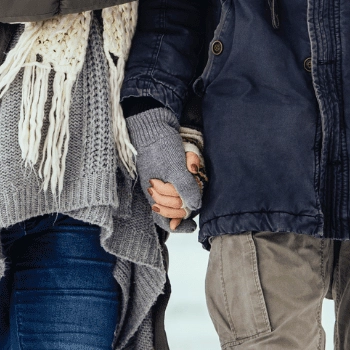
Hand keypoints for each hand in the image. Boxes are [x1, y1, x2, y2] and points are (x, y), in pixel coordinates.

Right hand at [126, 107, 202, 232]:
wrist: (153, 123)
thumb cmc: (160, 146)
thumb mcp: (175, 168)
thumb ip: (185, 188)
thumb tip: (195, 207)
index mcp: (154, 194)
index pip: (164, 220)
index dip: (179, 226)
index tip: (193, 226)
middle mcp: (157, 190)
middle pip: (174, 209)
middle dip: (186, 203)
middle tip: (196, 192)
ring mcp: (162, 179)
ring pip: (178, 194)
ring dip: (188, 186)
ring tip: (193, 172)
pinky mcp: (168, 168)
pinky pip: (180, 179)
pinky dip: (187, 175)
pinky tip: (191, 166)